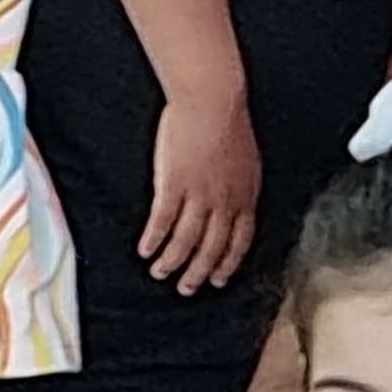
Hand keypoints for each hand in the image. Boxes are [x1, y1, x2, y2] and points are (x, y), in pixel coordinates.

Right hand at [142, 93, 263, 298]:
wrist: (212, 103)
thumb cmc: (228, 123)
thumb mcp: (246, 161)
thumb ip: (239, 186)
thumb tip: (234, 203)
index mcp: (245, 197)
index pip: (239, 241)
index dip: (227, 263)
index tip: (219, 279)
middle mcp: (224, 202)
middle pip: (212, 248)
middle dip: (198, 272)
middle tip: (187, 288)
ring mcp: (198, 195)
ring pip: (186, 241)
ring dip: (172, 261)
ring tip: (160, 273)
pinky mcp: (173, 186)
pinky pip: (163, 221)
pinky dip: (154, 239)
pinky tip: (145, 249)